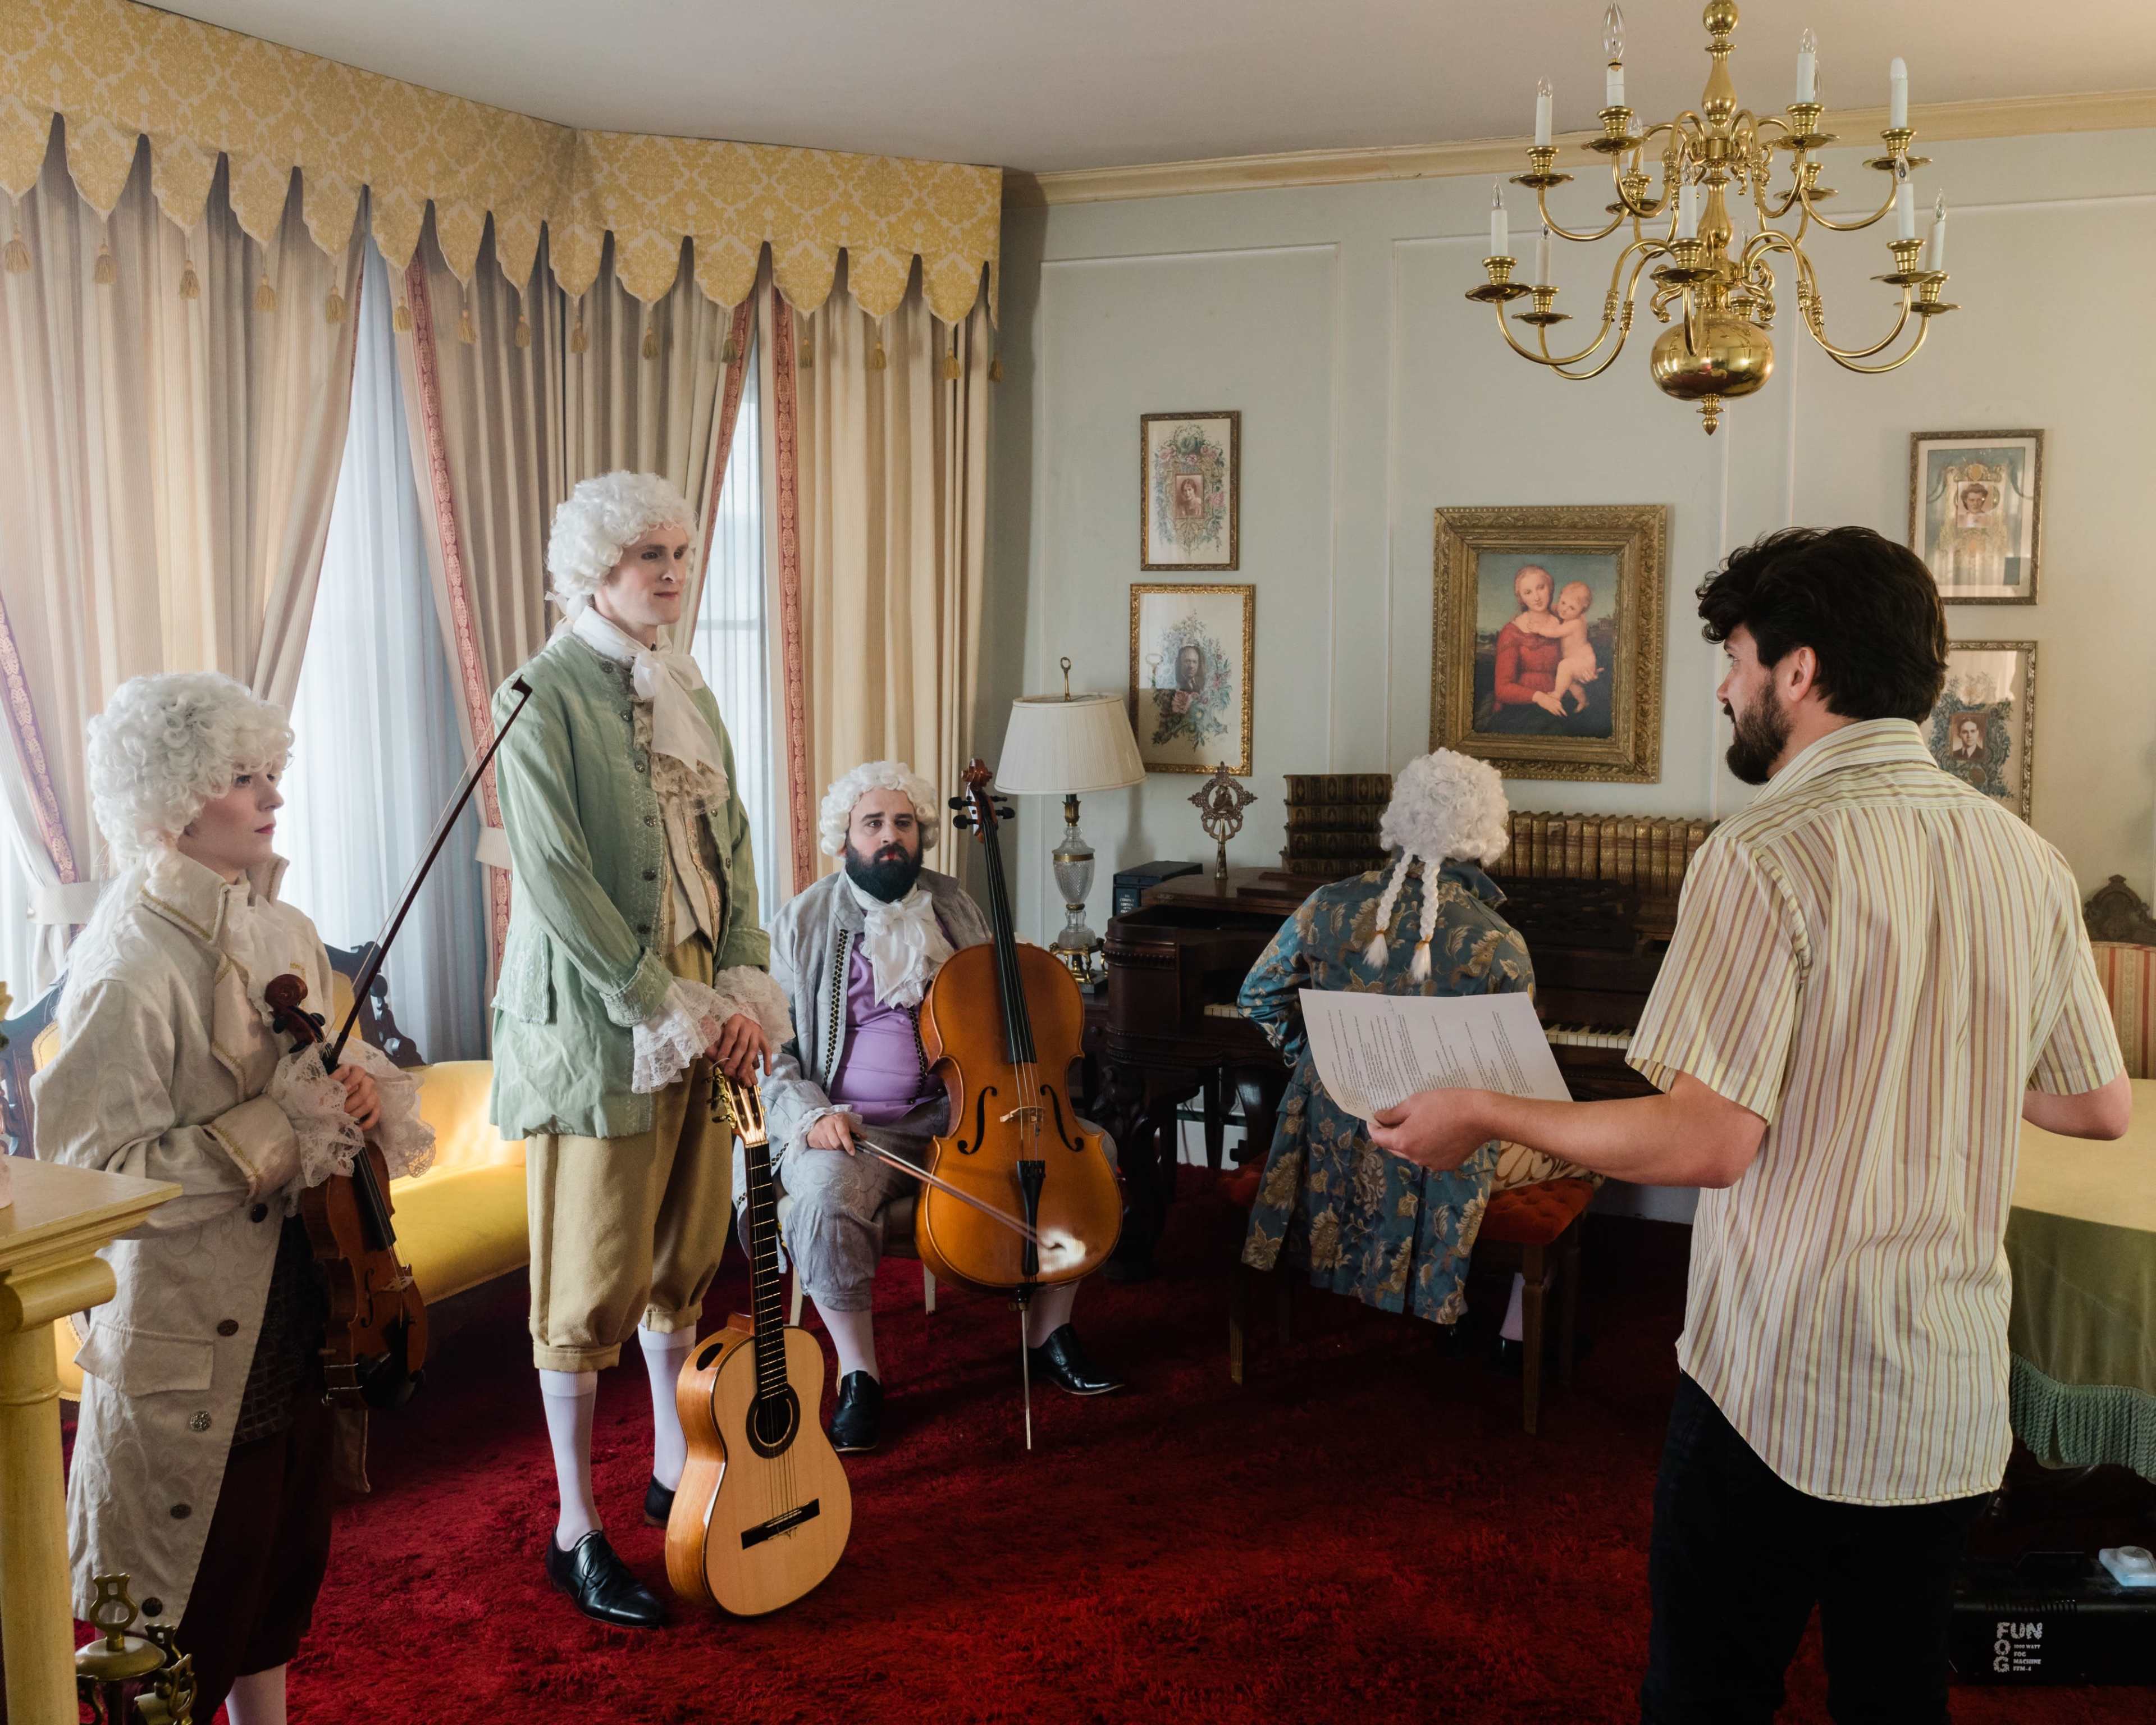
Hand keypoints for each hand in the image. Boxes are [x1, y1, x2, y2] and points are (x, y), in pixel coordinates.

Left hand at [333, 1065, 381, 1132]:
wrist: (337, 1093)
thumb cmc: (332, 1086)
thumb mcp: (328, 1082)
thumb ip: (327, 1087)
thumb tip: (324, 1100)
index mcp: (355, 1071)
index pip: (358, 1072)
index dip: (352, 1081)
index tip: (343, 1089)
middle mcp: (367, 1081)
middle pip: (364, 1092)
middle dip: (350, 1103)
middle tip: (339, 1111)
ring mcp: (373, 1093)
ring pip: (369, 1104)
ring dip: (356, 1113)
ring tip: (344, 1119)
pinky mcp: (376, 1105)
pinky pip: (376, 1114)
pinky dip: (368, 1122)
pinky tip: (358, 1128)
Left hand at [706, 1012, 768, 1081]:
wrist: (741, 1019)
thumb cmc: (727, 1026)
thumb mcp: (719, 1030)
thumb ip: (715, 1042)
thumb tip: (711, 1055)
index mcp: (735, 1020)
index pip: (731, 1036)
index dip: (725, 1048)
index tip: (719, 1060)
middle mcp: (748, 1025)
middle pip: (742, 1045)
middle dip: (735, 1060)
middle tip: (728, 1072)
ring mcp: (757, 1031)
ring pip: (753, 1050)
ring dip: (747, 1064)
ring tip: (741, 1076)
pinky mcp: (763, 1038)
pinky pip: (767, 1051)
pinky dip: (767, 1062)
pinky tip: (767, 1074)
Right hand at [805, 1113, 857, 1154]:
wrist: (818, 1118)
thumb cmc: (836, 1121)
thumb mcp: (847, 1122)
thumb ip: (856, 1130)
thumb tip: (865, 1138)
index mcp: (838, 1119)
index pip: (843, 1134)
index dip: (849, 1145)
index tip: (852, 1152)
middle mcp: (827, 1124)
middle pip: (836, 1143)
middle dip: (842, 1148)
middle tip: (843, 1146)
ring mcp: (819, 1130)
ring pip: (829, 1147)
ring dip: (834, 1148)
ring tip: (835, 1142)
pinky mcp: (813, 1137)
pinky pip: (822, 1148)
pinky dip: (826, 1148)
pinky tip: (827, 1141)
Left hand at [1368, 1089, 1489, 1171]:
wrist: (1481, 1116)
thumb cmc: (1446, 1104)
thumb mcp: (1415, 1102)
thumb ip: (1393, 1113)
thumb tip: (1379, 1118)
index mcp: (1404, 1142)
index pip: (1379, 1138)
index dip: (1374, 1127)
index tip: (1374, 1119)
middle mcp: (1415, 1158)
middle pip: (1395, 1147)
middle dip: (1391, 1134)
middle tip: (1394, 1119)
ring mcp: (1432, 1164)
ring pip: (1413, 1153)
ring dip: (1410, 1141)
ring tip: (1417, 1124)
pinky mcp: (1447, 1165)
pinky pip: (1430, 1156)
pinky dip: (1427, 1147)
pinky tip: (1436, 1133)